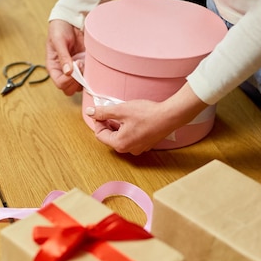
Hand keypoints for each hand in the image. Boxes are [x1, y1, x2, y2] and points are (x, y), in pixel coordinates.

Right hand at [46, 19, 84, 95]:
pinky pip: (88, 77)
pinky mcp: (84, 67)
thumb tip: (67, 72)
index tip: (75, 65)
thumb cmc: (60, 29)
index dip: (68, 80)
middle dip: (77, 81)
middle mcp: (63, 72)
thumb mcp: (58, 40)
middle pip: (70, 89)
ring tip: (85, 61)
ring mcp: (75, 71)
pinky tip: (89, 61)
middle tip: (81, 64)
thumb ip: (63, 56)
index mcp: (54, 68)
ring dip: (84, 77)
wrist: (70, 20)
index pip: (60, 84)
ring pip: (80, 86)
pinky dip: (90, 73)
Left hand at [87, 83, 208, 154]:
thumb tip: (91, 112)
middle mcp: (128, 150)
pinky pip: (131, 138)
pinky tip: (133, 119)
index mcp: (119, 144)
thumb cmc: (147, 114)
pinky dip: (128, 129)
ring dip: (118, 126)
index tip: (100, 112)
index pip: (100, 135)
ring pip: (121, 137)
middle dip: (108, 124)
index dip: (98, 122)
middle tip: (111, 110)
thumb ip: (103, 112)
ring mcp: (138, 148)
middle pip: (110, 137)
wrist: (170, 116)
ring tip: (123, 113)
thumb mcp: (121, 110)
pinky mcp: (146, 144)